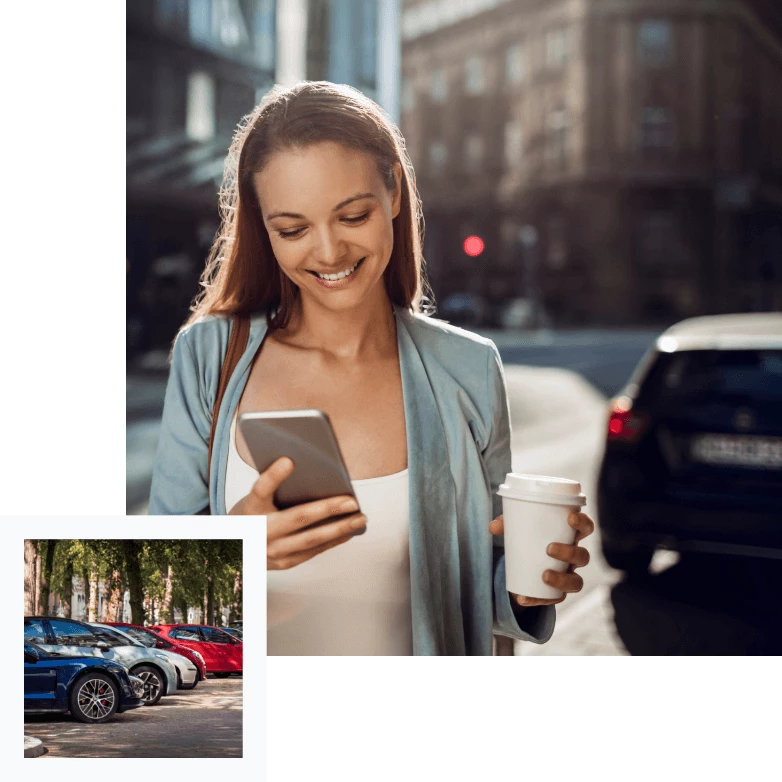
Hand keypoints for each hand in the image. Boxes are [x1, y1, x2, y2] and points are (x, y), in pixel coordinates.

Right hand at [228, 456, 366, 568]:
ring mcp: (273, 551)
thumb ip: (275, 485)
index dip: (273, 475)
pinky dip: (333, 540)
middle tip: (352, 501)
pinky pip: (313, 551)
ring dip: (339, 529)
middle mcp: (260, 532)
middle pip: (297, 518)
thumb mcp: (256, 499)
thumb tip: (306, 468)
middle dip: (328, 509)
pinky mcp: (284, 563)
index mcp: (250, 509)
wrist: (233, 552)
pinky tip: (349, 531)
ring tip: (360, 518)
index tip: (289, 460)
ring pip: (311, 539)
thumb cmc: (252, 517)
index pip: (260, 489)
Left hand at [488, 511, 594, 607]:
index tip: (570, 518)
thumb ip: (506, 525)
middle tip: (549, 548)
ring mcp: (568, 575)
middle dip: (569, 552)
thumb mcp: (518, 528)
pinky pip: (555, 599)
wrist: (525, 562)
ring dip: (562, 579)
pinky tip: (524, 598)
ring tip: (544, 575)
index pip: (586, 528)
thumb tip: (493, 527)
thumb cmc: (528, 537)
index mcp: (570, 536)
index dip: (583, 523)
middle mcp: (574, 557)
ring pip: (576, 581)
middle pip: (583, 556)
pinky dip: (539, 600)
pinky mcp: (558, 592)